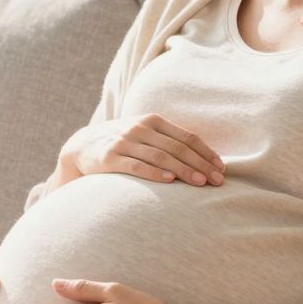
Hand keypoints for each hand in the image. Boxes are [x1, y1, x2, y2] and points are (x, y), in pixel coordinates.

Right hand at [60, 113, 225, 187]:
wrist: (81, 147)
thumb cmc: (122, 144)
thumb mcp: (144, 135)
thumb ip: (168, 141)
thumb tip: (205, 160)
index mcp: (152, 120)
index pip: (186, 137)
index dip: (206, 153)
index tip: (221, 169)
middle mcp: (139, 128)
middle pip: (177, 147)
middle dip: (200, 164)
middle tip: (217, 180)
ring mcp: (123, 142)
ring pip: (160, 156)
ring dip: (183, 170)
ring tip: (200, 183)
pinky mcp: (109, 158)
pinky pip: (136, 166)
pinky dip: (154, 172)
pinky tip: (169, 180)